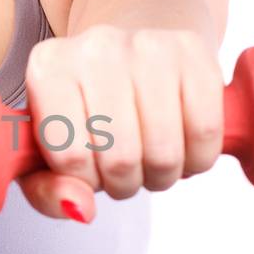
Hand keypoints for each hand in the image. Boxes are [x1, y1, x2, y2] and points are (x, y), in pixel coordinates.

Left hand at [18, 25, 225, 221]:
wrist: (132, 52)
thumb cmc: (86, 109)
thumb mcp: (49, 151)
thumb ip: (47, 190)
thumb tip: (80, 208)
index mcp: (48, 67)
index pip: (70, 157)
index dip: (86, 181)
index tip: (90, 169)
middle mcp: (96, 47)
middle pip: (121, 158)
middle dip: (125, 183)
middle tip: (123, 170)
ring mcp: (148, 44)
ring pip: (165, 152)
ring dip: (161, 175)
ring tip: (150, 159)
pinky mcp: (194, 51)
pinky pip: (205, 132)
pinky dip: (197, 158)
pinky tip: (181, 145)